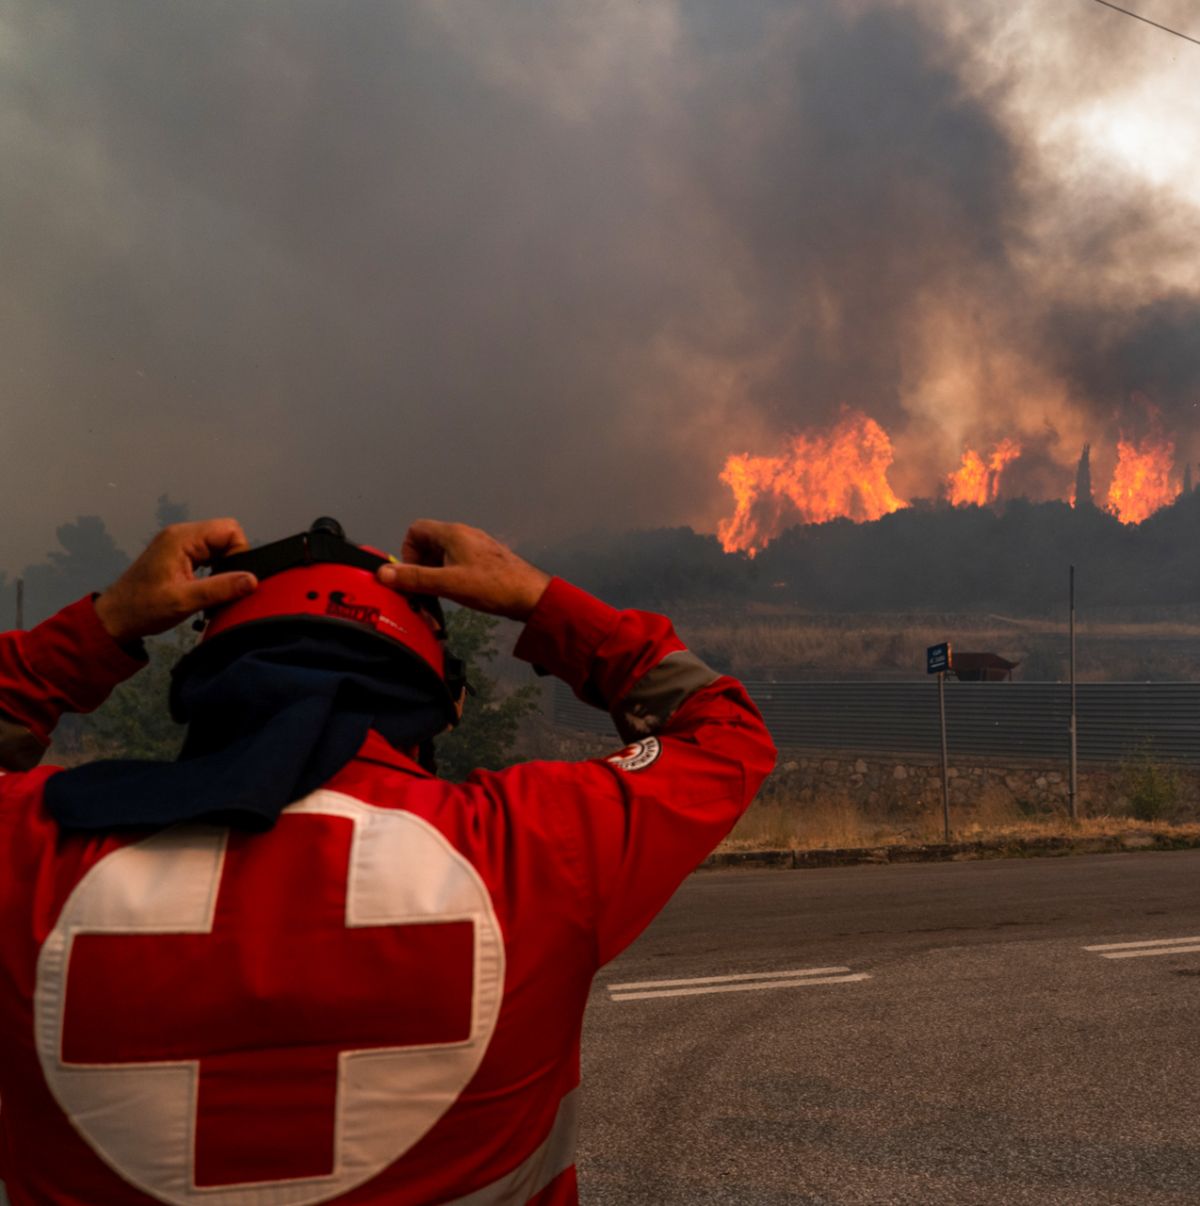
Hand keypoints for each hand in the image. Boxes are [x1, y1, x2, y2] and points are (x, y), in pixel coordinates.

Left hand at [94, 519, 257, 643]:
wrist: (115, 618)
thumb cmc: (143, 608)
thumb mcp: (184, 601)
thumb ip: (220, 588)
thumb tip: (252, 580)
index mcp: (181, 538)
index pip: (229, 530)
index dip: (239, 553)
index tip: (233, 579)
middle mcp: (181, 535)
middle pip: (225, 535)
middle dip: (233, 561)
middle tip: (224, 586)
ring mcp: (179, 543)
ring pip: (219, 546)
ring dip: (223, 566)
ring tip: (214, 588)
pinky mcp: (179, 555)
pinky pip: (209, 554)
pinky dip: (214, 569)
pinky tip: (207, 586)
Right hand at [377, 520, 549, 621]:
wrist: (530, 596)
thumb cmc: (490, 586)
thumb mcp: (447, 583)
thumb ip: (414, 578)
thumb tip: (382, 573)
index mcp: (452, 533)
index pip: (416, 530)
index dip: (407, 551)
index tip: (413, 574)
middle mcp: (464, 534)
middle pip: (428, 542)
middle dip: (420, 566)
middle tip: (424, 588)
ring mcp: (476, 546)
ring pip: (444, 554)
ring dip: (435, 573)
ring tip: (440, 594)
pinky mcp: (486, 560)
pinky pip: (458, 562)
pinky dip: (451, 575)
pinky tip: (459, 592)